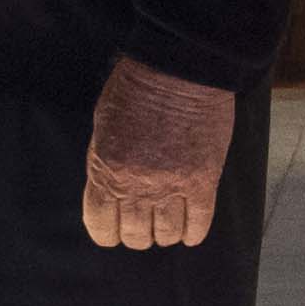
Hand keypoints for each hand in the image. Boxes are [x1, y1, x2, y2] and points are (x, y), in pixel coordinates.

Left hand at [82, 58, 235, 248]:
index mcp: (105, 170)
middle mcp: (136, 185)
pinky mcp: (204, 180)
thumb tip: (109, 191)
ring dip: (165, 234)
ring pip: (167, 233)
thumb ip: (104, 162)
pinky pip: (199, 221)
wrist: (179, 70)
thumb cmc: (136, 89)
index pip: (100, 225)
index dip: (107, 233)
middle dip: (137, 234)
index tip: (113, 231)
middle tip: (144, 225)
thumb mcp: (103, 126)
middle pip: (135, 235)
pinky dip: (194, 232)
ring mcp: (172, 185)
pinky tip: (191, 233)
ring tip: (167, 226)